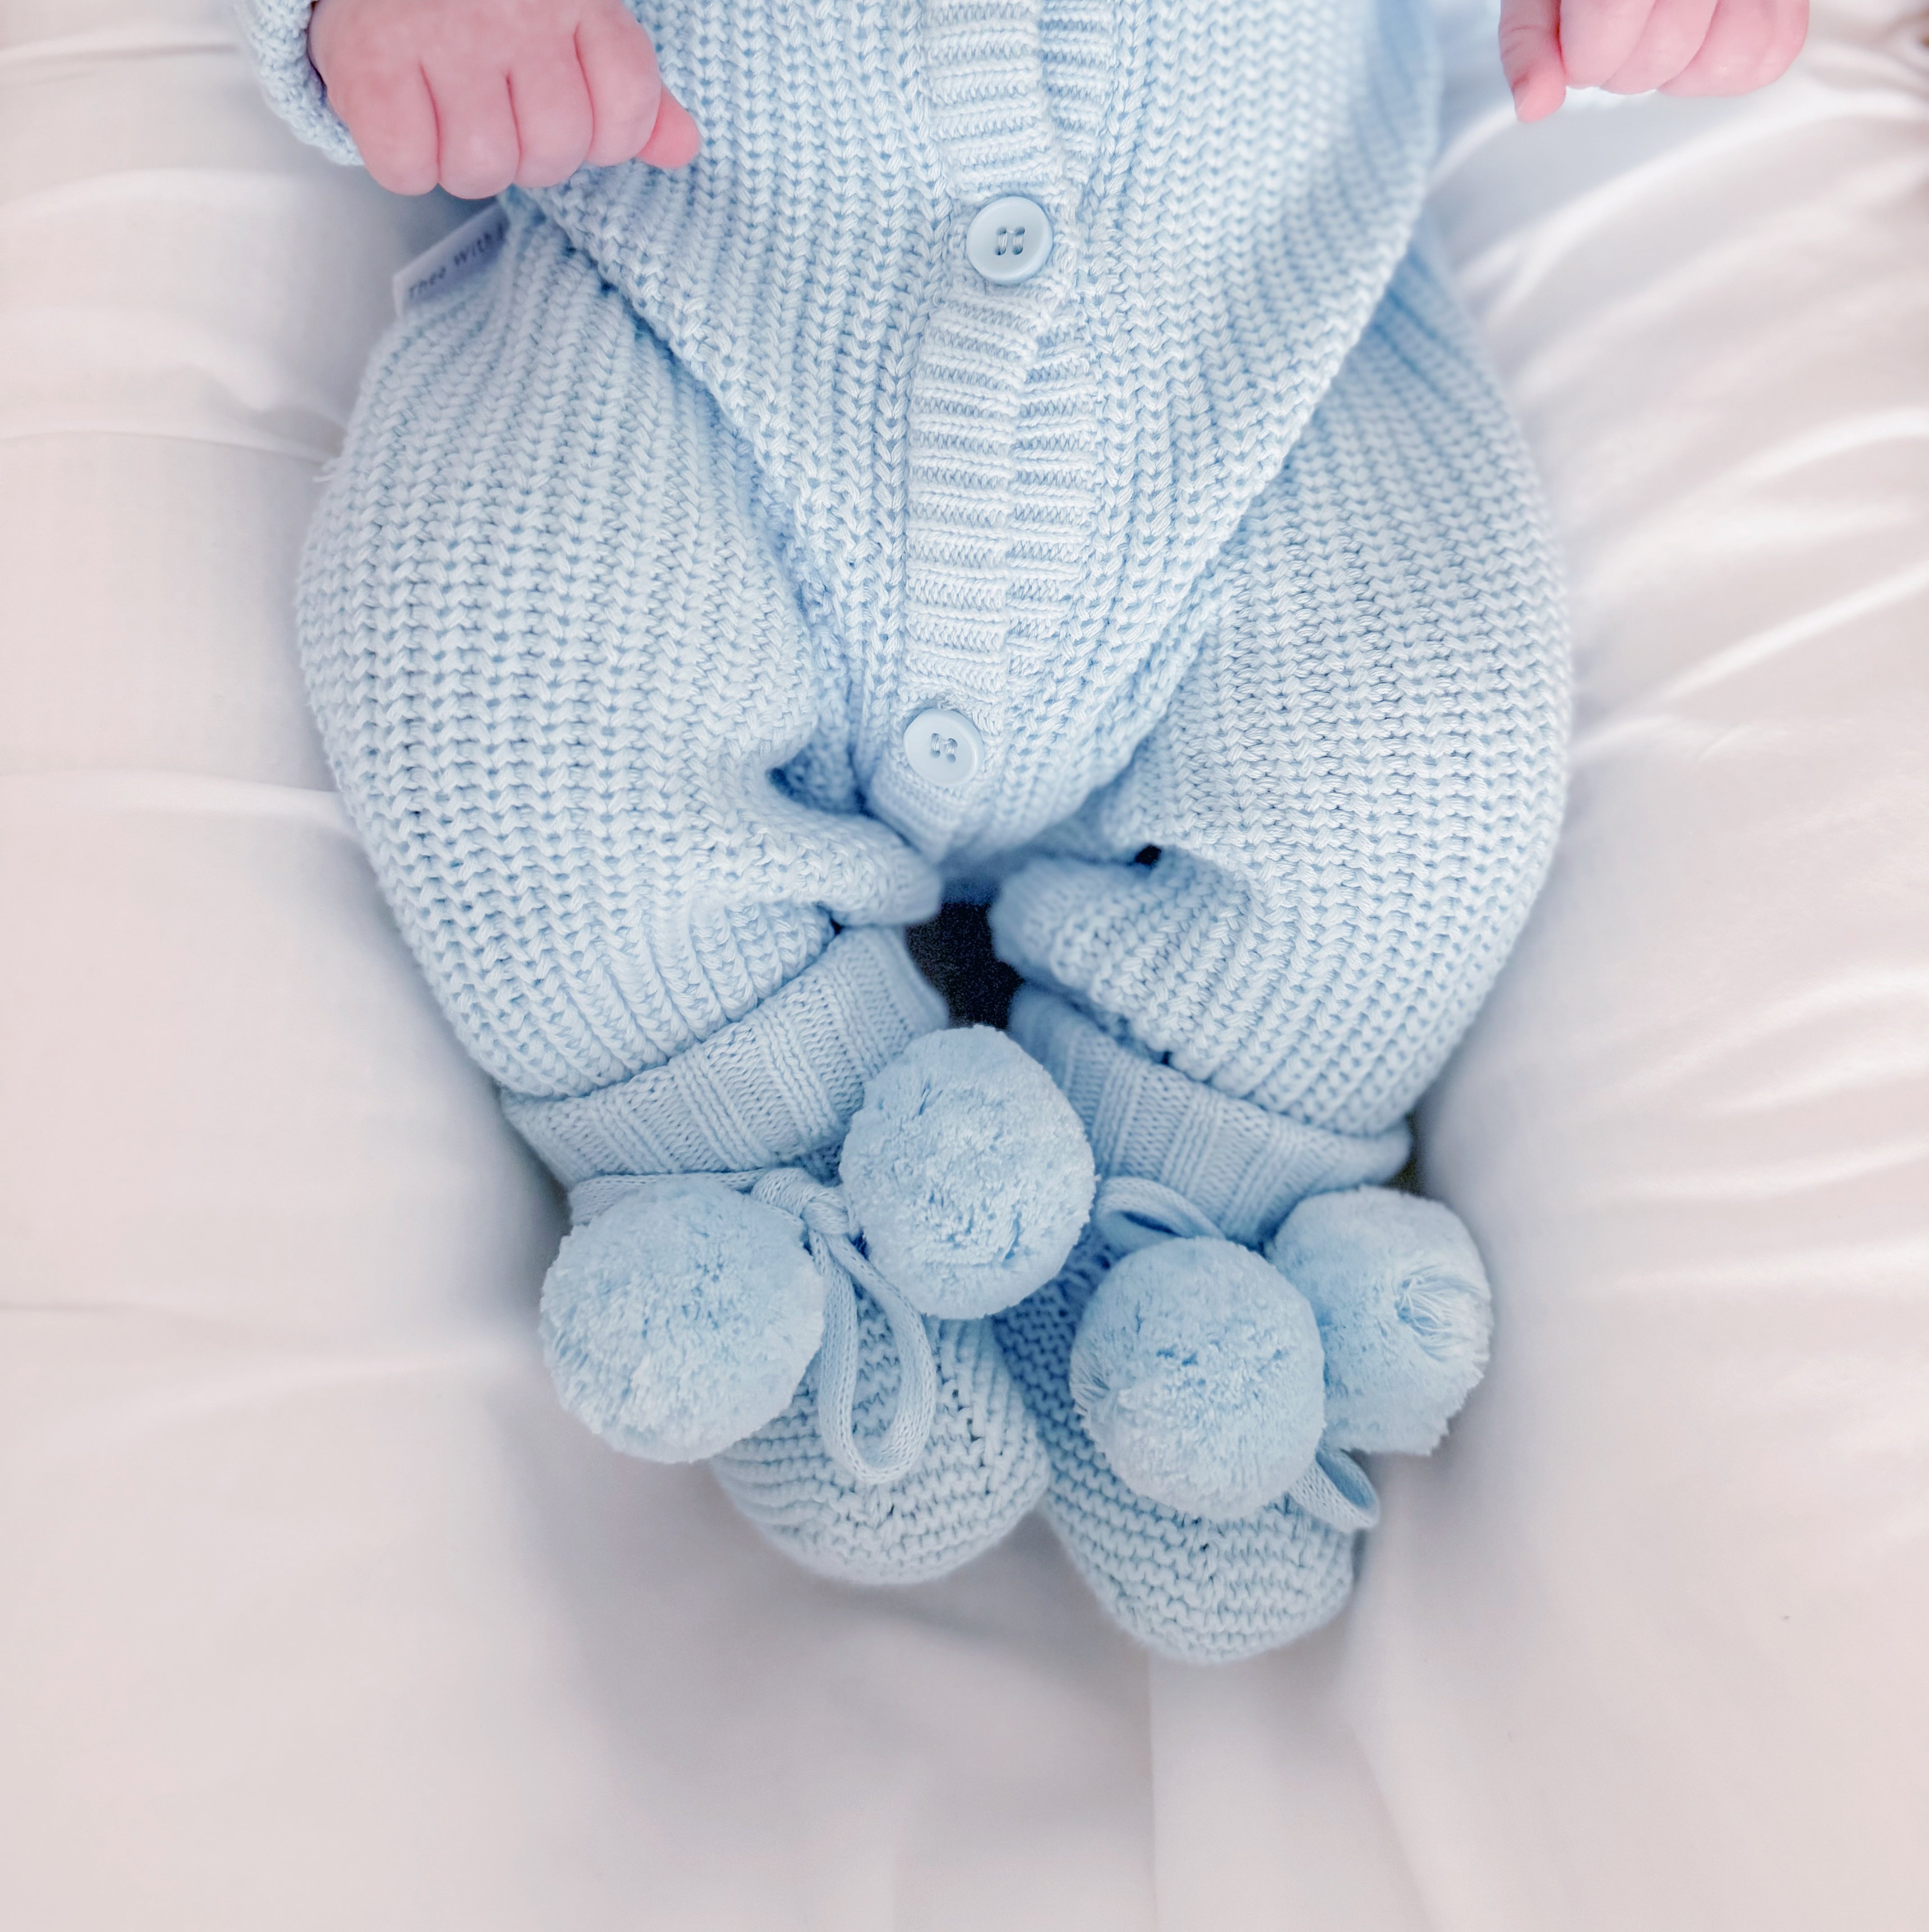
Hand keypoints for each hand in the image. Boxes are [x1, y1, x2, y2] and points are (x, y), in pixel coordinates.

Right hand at [308, 0, 699, 197]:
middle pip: (555, 149)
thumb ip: (628, 89)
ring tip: (450, 119)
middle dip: (530, 156)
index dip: (606, 137)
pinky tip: (407, 120)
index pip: (628, 103)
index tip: (570, 113)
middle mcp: (511, 9)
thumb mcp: (571, 25)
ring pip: (484, 166)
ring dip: (467, 166)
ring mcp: (439, 33)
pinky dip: (408, 164)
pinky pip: (409, 165)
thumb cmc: (486, 4)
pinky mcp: (369, 60)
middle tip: (498, 117)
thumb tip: (682, 146)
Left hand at [1498, 0, 1809, 121]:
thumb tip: (1535, 103)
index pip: (1611, 14)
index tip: (1580, 42)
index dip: (1586, 53)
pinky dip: (1725, 63)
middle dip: (1624, 64)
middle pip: (1661, 53)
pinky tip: (1700, 31)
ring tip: (1662, 24)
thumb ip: (1530, 36)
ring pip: (1723, 58)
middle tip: (1624, 27)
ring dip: (1677, 68)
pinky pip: (1770, 53)